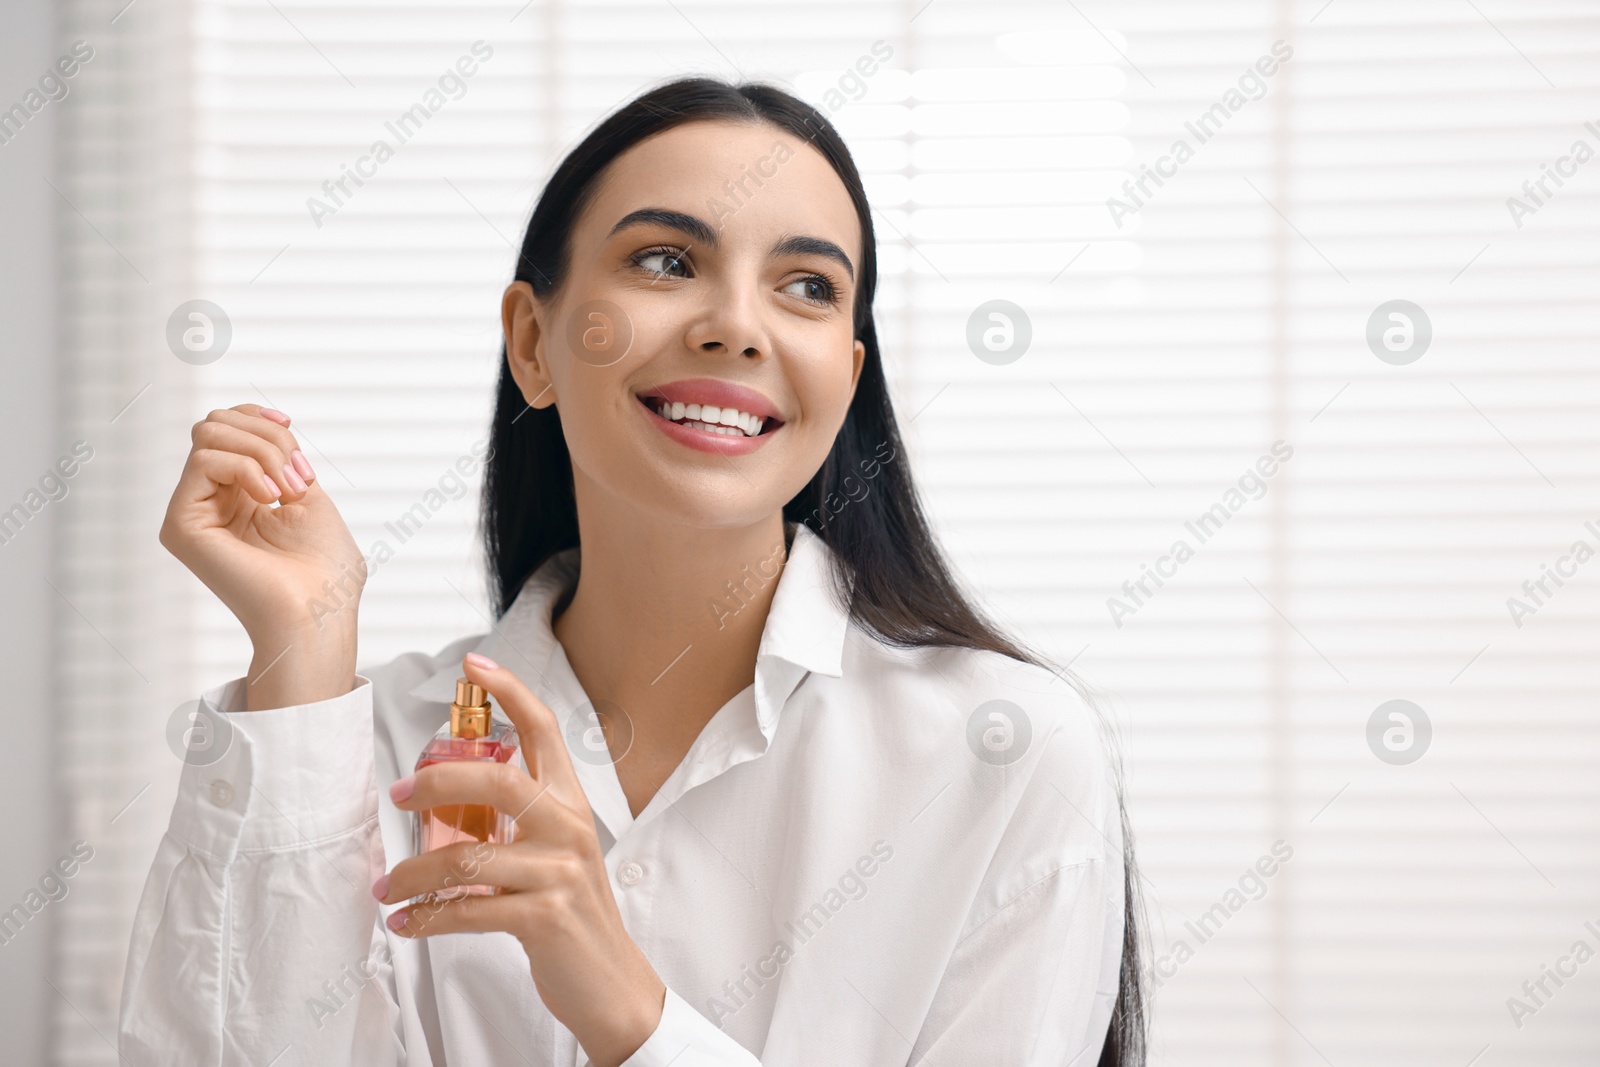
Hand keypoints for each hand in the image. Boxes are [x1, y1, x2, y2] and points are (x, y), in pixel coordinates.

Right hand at [159, 404, 365, 706]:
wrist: (320, 612)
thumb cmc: (325, 570)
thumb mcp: (309, 497)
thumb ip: (281, 459)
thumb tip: (266, 426)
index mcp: (239, 496)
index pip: (227, 428)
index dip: (257, 417)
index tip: (291, 426)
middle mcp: (210, 503)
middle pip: (215, 424)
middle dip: (267, 435)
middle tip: (298, 478)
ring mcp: (192, 514)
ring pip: (209, 435)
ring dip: (263, 452)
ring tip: (288, 492)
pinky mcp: (181, 525)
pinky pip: (204, 461)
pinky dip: (247, 467)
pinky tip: (270, 499)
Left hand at [376, 653, 665, 1066]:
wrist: (611, 983)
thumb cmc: (572, 915)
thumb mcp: (556, 854)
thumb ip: (518, 822)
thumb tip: (449, 797)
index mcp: (571, 804)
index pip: (544, 730)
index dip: (510, 692)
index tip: (474, 666)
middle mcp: (569, 829)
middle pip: (497, 780)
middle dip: (436, 782)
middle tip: (397, 796)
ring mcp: (560, 872)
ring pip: (468, 856)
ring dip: (413, 874)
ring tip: (387, 887)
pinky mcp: (545, 917)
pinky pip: (470, 910)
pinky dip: (427, 918)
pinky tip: (406, 923)